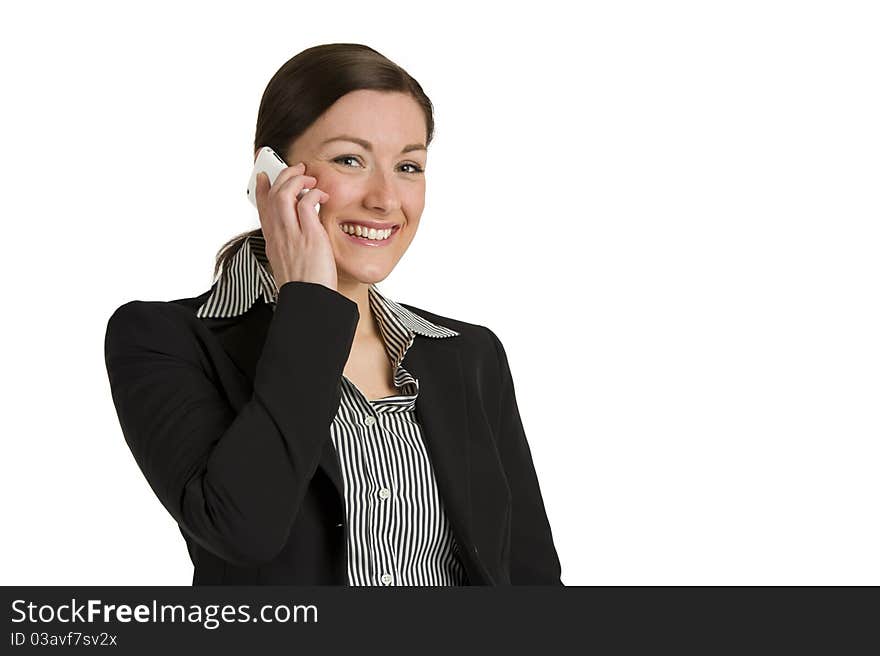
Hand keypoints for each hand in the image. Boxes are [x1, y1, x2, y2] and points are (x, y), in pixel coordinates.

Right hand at [254, 162, 336, 291]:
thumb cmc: (305, 287)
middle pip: (271, 194)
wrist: (309, 302)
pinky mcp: (309, 236)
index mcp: (273, 241)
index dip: (260, 188)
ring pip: (284, 193)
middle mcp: (278, 235)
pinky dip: (314, 194)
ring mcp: (292, 234)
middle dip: (283, 175)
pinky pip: (306, 203)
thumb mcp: (289, 263)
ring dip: (297, 179)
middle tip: (297, 170)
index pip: (262, 208)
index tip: (264, 176)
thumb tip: (299, 234)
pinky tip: (322, 196)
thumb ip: (290, 245)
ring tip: (310, 179)